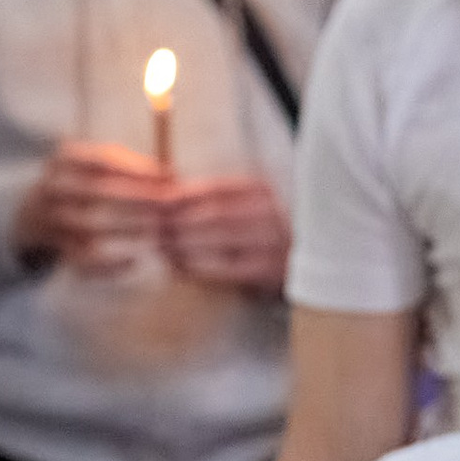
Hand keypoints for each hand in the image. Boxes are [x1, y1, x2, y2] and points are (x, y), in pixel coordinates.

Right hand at [15, 140, 174, 268]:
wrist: (36, 212)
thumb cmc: (85, 182)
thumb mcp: (101, 164)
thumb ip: (135, 167)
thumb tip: (172, 177)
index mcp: (65, 159)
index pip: (103, 161)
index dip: (139, 170)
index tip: (168, 178)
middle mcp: (53, 187)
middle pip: (98, 192)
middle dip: (139, 199)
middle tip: (169, 207)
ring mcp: (51, 219)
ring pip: (91, 226)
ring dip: (128, 229)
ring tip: (158, 231)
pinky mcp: (57, 248)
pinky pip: (83, 260)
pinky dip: (110, 264)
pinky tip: (135, 261)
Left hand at [163, 174, 290, 296]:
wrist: (304, 266)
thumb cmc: (265, 237)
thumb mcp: (250, 209)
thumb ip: (220, 202)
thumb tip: (173, 197)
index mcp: (263, 192)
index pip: (217, 189)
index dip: (186, 195)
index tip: (161, 202)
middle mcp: (271, 213)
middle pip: (215, 214)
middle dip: (180, 222)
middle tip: (154, 229)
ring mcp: (272, 242)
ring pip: (218, 240)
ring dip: (184, 245)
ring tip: (161, 248)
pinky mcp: (269, 270)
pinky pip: (225, 269)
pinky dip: (198, 269)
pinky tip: (178, 269)